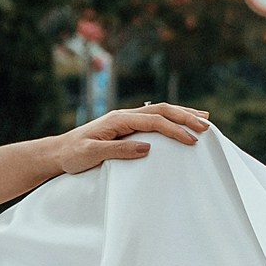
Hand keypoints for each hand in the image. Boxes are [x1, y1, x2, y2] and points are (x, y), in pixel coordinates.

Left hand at [44, 102, 210, 176]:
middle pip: (162, 110)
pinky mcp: (126, 126)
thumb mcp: (92, 155)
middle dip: (186, 117)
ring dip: (182, 114)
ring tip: (204, 119)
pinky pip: (154, 119)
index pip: (154, 120)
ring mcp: (125, 119)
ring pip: (160, 111)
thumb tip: (148, 147)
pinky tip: (181, 122)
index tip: (192, 141)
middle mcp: (124, 115)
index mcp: (118, 119)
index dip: (174, 129)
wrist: (58, 152)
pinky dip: (171, 119)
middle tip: (207, 127)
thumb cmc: (72, 155)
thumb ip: (119, 150)